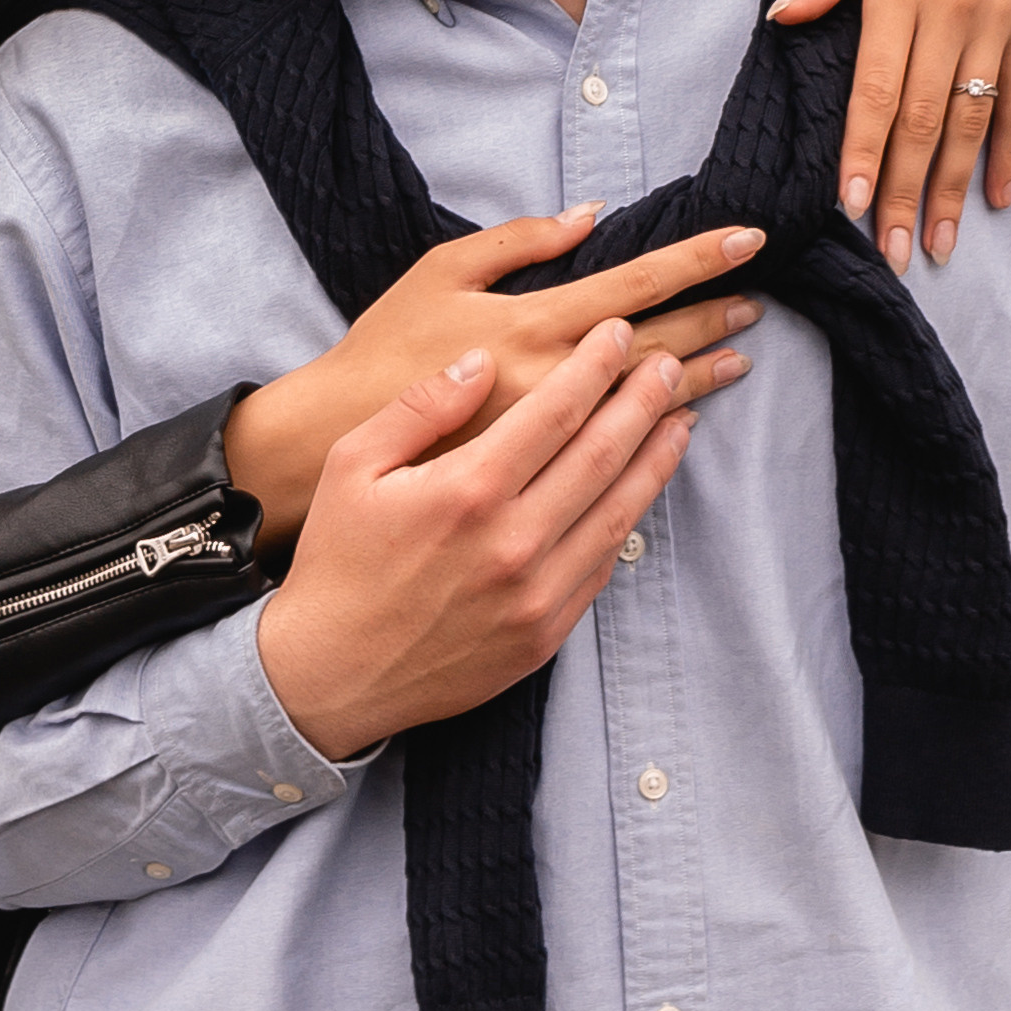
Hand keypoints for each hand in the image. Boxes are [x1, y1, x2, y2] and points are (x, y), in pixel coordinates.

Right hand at [255, 323, 694, 762]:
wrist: (329, 676)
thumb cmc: (336, 560)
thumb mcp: (352, 463)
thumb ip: (421, 405)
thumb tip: (480, 363)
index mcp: (469, 490)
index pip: (556, 411)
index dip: (596, 366)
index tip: (618, 334)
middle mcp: (513, 542)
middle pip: (602, 455)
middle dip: (643, 401)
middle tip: (667, 364)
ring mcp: (536, 596)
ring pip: (618, 513)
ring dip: (655, 460)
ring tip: (680, 418)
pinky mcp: (544, 636)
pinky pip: (602, 567)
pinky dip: (629, 521)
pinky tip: (639, 490)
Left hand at [767, 0, 1010, 272]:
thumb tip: (783, 18)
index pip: (878, 86)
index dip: (864, 149)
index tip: (851, 203)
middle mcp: (952, 11)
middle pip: (925, 119)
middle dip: (907, 190)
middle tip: (894, 251)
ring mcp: (998, 21)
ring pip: (974, 120)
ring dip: (957, 187)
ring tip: (943, 242)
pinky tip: (1001, 193)